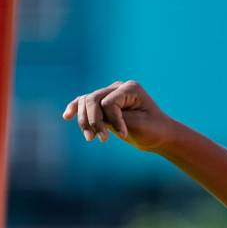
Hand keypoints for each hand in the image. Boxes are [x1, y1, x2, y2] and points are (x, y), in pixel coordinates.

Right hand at [62, 80, 177, 151]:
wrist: (159, 135)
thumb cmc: (153, 130)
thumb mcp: (138, 125)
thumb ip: (116, 118)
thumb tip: (95, 116)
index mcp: (130, 88)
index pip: (109, 102)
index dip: (113, 120)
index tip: (123, 135)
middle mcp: (118, 88)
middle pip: (93, 100)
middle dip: (94, 121)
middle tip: (102, 140)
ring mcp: (110, 94)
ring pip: (86, 102)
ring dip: (84, 121)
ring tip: (91, 139)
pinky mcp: (104, 103)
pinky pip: (85, 103)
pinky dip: (76, 108)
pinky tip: (66, 116)